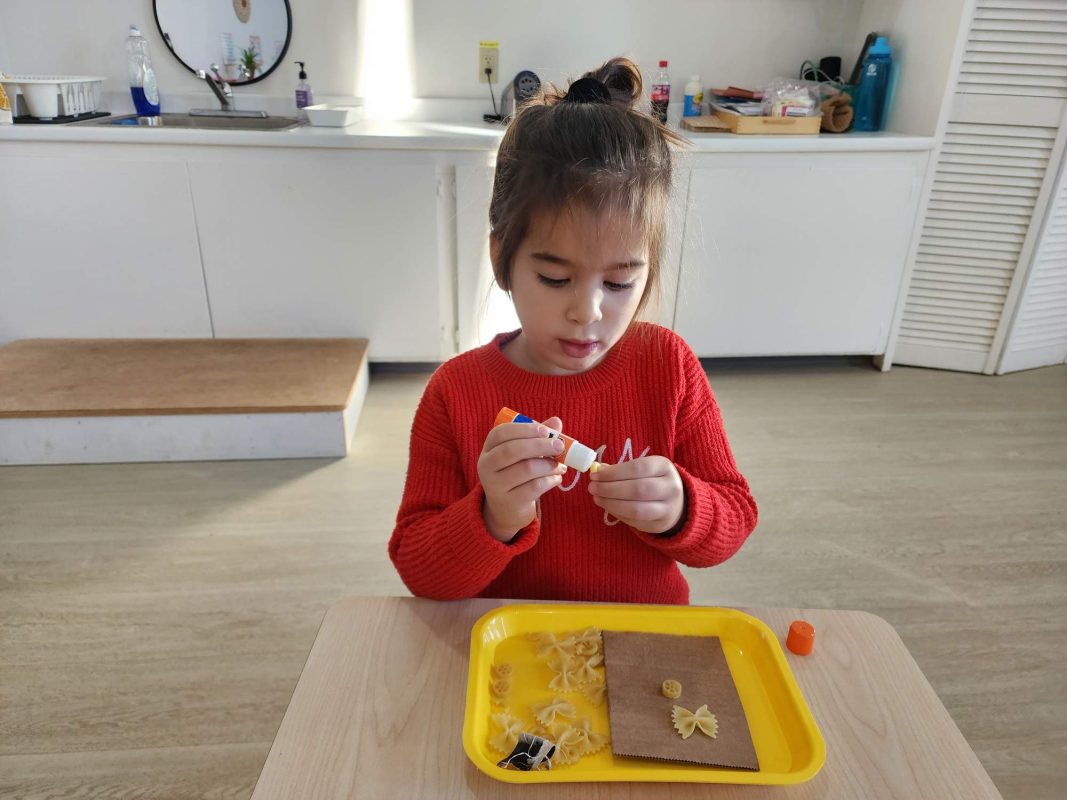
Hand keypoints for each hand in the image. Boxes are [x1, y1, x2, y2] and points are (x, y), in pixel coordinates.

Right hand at [478, 416, 567, 542]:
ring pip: (526, 469)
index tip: (546, 431)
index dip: (524, 429)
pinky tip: (557, 478)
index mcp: (489, 448)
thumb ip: (538, 436)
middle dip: (539, 445)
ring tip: (560, 466)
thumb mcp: (523, 454)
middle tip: (559, 446)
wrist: (506, 508)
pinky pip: (534, 487)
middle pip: (512, 450)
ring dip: (549, 465)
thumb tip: (556, 422)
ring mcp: (495, 485)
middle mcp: (486, 466)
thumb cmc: (517, 473)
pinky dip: (550, 480)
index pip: (501, 433)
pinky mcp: (509, 501)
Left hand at [588, 456, 685, 534]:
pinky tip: (608, 506)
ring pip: (636, 509)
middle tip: (592, 488)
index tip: (595, 475)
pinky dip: (617, 513)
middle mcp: (670, 487)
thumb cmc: (653, 480)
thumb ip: (622, 470)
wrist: (678, 503)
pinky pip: (634, 521)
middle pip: (637, 489)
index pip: (637, 468)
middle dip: (610, 489)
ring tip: (597, 498)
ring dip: (611, 503)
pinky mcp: (659, 524)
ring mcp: (667, 508)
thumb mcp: (643, 469)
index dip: (614, 473)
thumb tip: (598, 470)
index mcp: (664, 467)